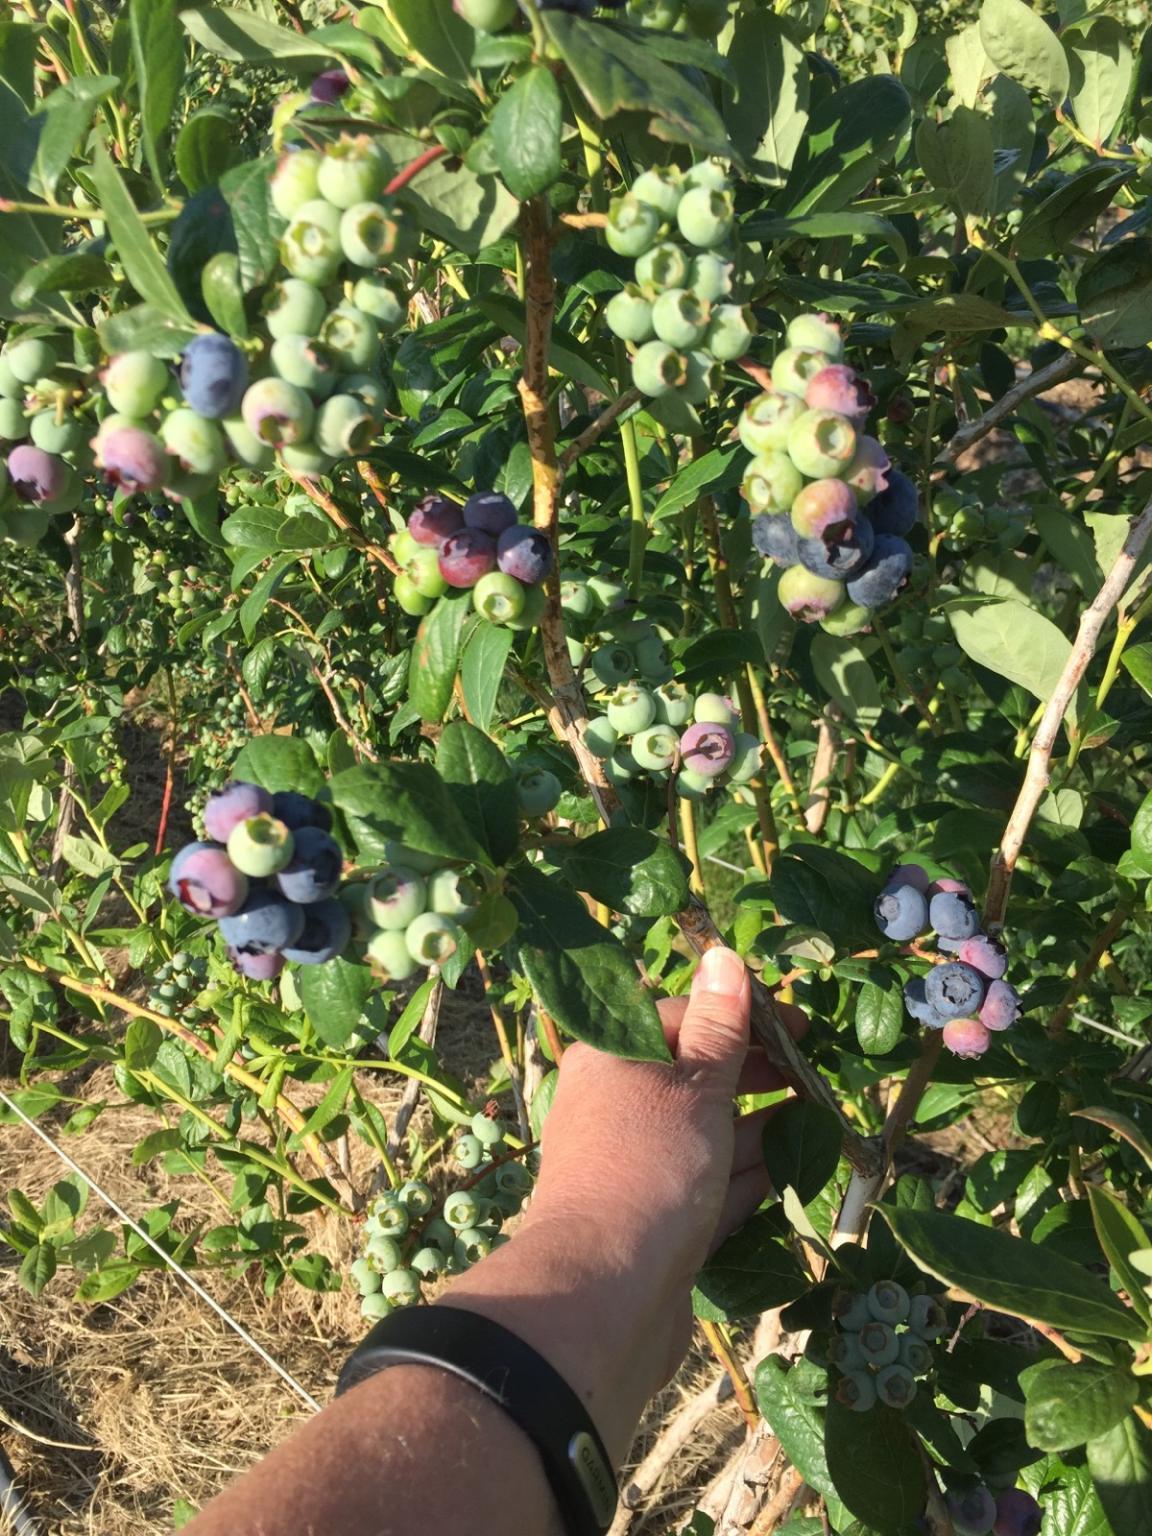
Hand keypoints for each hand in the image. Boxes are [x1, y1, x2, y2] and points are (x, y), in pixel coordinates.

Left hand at [446, 947, 805, 1457]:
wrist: (605, 1294)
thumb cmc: (649, 1165)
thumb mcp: (693, 1085)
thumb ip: (718, 1027)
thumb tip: (724, 955)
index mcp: (614, 1060)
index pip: (682, 1018)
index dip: (742, 1015)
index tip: (802, 1025)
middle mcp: (622, 1109)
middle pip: (698, 1078)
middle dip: (758, 1073)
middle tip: (819, 1071)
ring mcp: (643, 1169)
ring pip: (711, 1135)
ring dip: (765, 1124)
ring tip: (823, 1113)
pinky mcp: (664, 1224)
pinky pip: (715, 1187)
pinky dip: (754, 1176)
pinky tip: (799, 1165)